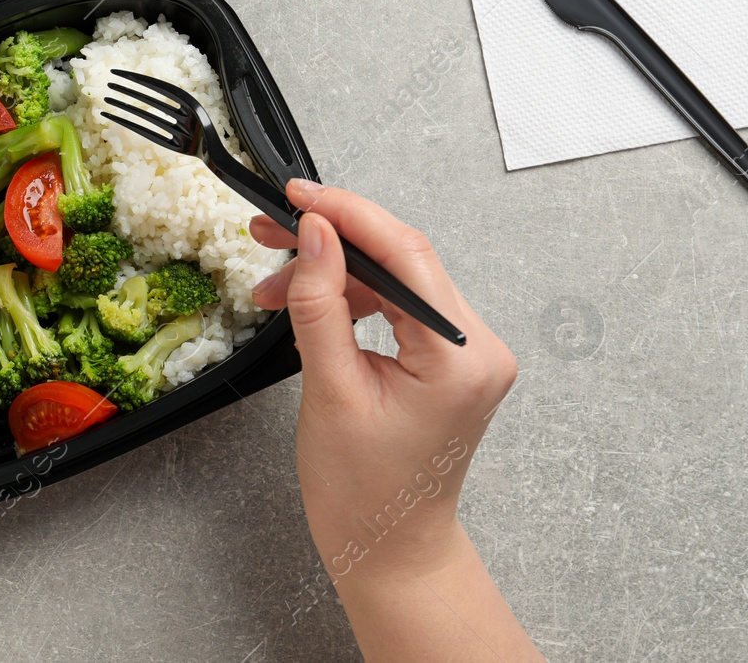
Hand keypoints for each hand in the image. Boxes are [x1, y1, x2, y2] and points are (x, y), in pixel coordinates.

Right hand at [251, 181, 539, 661]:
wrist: (388, 551)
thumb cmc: (364, 494)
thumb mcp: (330, 391)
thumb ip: (321, 305)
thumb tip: (316, 235)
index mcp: (461, 358)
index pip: (406, 255)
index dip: (347, 214)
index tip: (299, 196)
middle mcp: (476, 348)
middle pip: (401, 260)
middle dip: (331, 240)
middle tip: (271, 229)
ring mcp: (464, 354)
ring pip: (392, 279)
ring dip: (330, 272)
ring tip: (272, 281)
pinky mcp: (445, 360)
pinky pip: (394, 306)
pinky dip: (346, 298)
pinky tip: (304, 301)